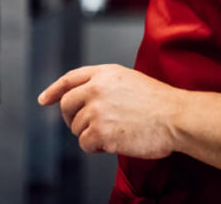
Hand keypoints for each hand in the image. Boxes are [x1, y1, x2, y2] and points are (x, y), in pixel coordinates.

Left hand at [38, 64, 182, 157]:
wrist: (176, 117)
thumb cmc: (159, 102)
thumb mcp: (129, 80)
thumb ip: (105, 85)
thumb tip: (86, 100)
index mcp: (105, 73)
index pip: (70, 79)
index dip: (54, 90)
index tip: (45, 99)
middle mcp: (96, 88)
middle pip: (67, 105)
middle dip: (72, 118)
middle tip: (85, 126)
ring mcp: (96, 110)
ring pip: (76, 128)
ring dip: (91, 134)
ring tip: (115, 131)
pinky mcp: (99, 132)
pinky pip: (85, 144)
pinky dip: (96, 147)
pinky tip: (114, 141)